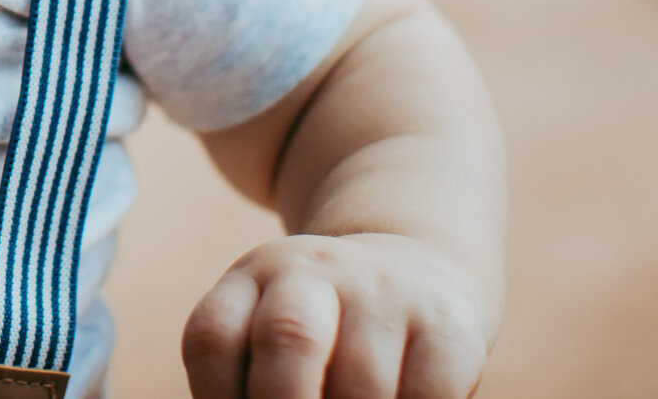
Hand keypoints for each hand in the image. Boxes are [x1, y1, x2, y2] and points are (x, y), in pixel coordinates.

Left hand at [180, 234, 490, 398]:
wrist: (413, 270)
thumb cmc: (324, 332)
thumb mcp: (270, 339)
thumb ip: (257, 381)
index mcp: (254, 277)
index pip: (213, 337)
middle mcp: (313, 270)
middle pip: (289, 338)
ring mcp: (383, 289)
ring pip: (362, 384)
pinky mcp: (445, 320)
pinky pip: (429, 394)